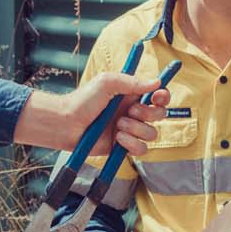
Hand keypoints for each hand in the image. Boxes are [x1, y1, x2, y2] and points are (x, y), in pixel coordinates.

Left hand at [12, 71, 164, 156]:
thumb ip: (132, 82)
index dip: (163, 96)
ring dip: (137, 128)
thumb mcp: (107, 83)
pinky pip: (141, 149)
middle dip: (148, 113)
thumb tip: (156, 82)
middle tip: (130, 110)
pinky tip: (118, 138)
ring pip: (152, 133)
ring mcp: (129, 130)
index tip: (158, 96)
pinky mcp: (123, 147)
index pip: (157, 96)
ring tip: (119, 125)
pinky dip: (132, 143)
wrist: (67, 124)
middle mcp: (133, 112)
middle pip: (159, 115)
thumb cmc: (83, 101)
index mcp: (131, 95)